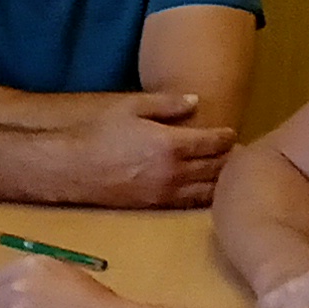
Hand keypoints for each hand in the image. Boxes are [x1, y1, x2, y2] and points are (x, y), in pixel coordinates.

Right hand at [71, 93, 237, 208]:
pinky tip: (206, 190)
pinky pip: (188, 204)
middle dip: (229, 159)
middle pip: (215, 167)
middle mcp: (173, 172)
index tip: (231, 133)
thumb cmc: (97, 132)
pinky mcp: (154, 206)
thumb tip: (195, 101)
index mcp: (170, 144)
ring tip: (228, 172)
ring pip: (206, 190)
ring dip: (220, 181)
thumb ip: (167, 104)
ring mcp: (164, 192)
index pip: (212, 143)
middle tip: (238, 153)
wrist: (70, 167)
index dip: (226, 137)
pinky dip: (203, 197)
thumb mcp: (130, 106)